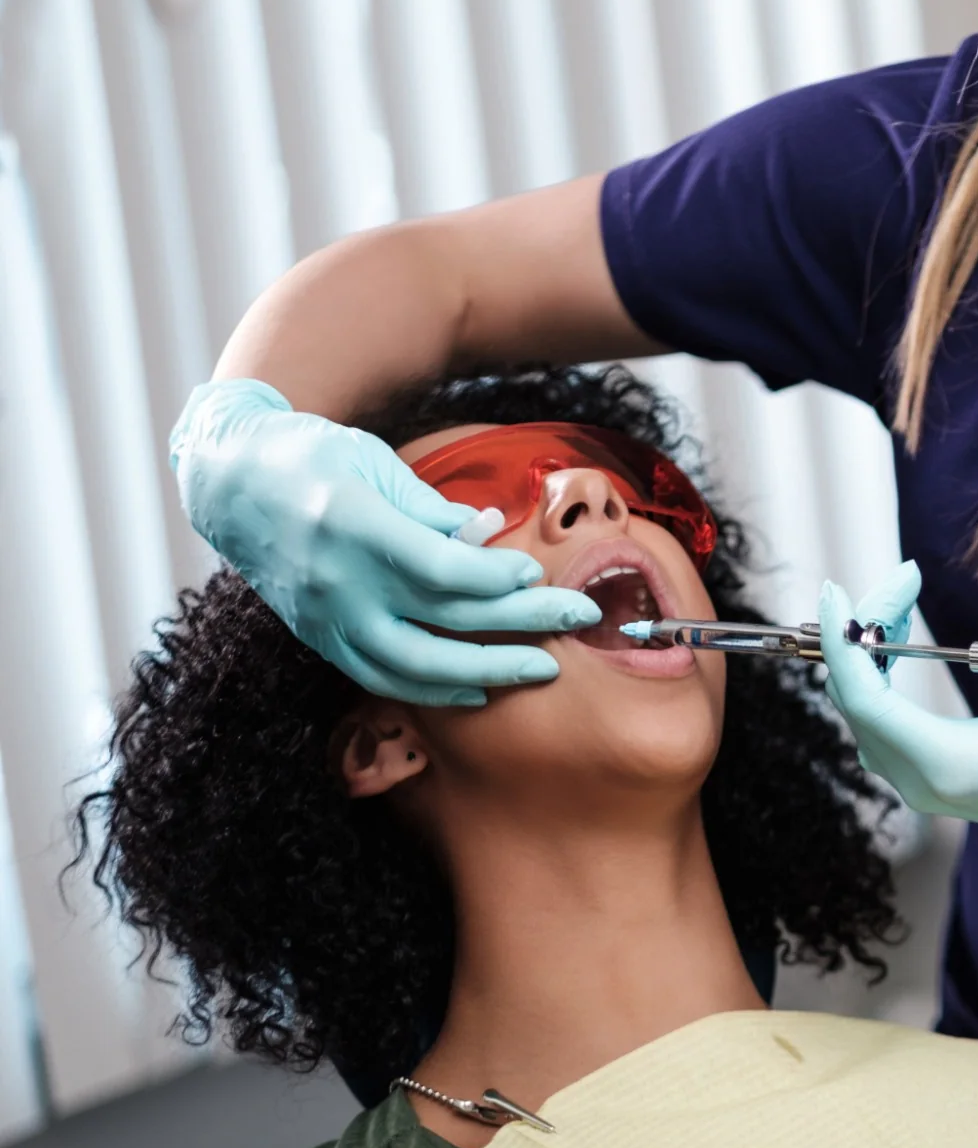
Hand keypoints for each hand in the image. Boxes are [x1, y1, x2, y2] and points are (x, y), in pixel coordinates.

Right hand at [170, 378, 601, 704]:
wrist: (227, 483)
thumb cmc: (310, 456)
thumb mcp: (373, 460)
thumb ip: (431, 506)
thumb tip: (487, 534)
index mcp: (355, 526)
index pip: (441, 568)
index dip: (496, 577)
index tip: (536, 573)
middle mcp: (339, 581)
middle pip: (443, 620)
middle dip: (521, 625)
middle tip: (580, 619)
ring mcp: (326, 617)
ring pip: (413, 665)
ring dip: (485, 672)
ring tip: (542, 669)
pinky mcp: (317, 637)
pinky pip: (380, 677)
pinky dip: (432, 688)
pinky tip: (476, 691)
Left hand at [818, 568, 977, 932]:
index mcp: (940, 763)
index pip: (862, 694)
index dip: (843, 638)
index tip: (836, 588)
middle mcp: (917, 780)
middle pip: (857, 696)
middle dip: (868, 630)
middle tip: (904, 580)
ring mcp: (920, 785)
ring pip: (863, 711)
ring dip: (871, 654)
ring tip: (901, 603)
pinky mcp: (931, 780)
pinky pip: (880, 724)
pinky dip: (879, 680)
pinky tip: (900, 646)